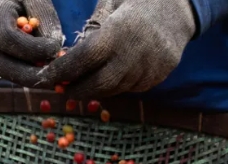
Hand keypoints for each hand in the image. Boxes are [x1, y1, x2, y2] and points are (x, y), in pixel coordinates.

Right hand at [0, 0, 63, 86]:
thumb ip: (45, 18)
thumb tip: (55, 49)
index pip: (9, 38)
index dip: (33, 48)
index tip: (56, 48)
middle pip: (4, 66)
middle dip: (33, 75)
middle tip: (59, 77)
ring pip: (7, 73)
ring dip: (33, 79)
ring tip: (57, 79)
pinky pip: (12, 71)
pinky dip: (31, 76)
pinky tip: (51, 74)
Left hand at [38, 0, 196, 97]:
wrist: (181, 7)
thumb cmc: (140, 0)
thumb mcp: (113, 2)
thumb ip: (93, 26)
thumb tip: (70, 52)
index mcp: (119, 32)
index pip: (84, 59)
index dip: (63, 71)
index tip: (46, 77)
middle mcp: (134, 55)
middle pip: (98, 84)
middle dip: (76, 89)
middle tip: (61, 88)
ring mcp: (149, 69)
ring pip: (114, 89)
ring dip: (94, 89)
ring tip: (79, 85)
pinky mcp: (158, 77)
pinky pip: (131, 88)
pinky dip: (115, 86)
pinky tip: (107, 78)